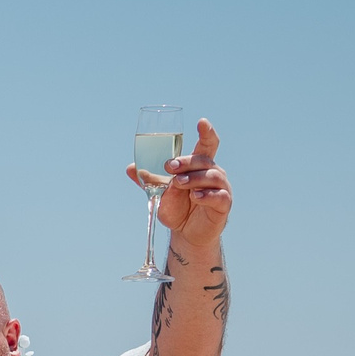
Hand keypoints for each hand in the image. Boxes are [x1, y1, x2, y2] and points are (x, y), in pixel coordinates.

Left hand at [129, 116, 230, 247]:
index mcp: (199, 166)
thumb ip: (148, 181)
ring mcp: (221, 188)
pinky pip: (219, 196)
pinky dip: (206, 195)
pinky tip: (195, 197)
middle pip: (204, 159)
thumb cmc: (177, 208)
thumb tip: (131, 168)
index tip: (202, 122)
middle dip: (186, 161)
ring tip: (179, 184)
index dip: (207, 132)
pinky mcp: (223, 204)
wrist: (186, 233)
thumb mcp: (159, 194)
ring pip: (212, 175)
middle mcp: (213, 173)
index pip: (207, 144)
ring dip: (193, 178)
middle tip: (169, 167)